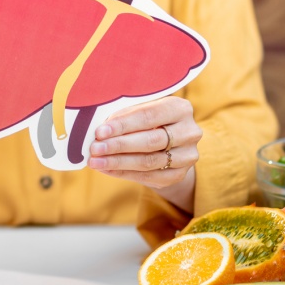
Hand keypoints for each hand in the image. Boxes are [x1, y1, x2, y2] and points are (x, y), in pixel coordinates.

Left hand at [87, 96, 201, 193]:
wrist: (171, 142)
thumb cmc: (148, 119)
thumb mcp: (141, 109)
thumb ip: (125, 114)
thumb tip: (100, 129)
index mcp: (180, 108)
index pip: (148, 116)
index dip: (123, 125)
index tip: (100, 132)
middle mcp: (190, 132)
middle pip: (150, 141)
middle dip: (118, 145)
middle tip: (95, 148)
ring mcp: (187, 155)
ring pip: (149, 161)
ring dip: (118, 162)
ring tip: (95, 161)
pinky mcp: (180, 174)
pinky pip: (149, 177)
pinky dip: (124, 173)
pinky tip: (106, 169)